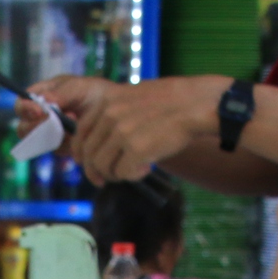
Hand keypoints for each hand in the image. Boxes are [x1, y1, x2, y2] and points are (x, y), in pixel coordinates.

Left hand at [32, 74, 227, 184]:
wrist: (196, 104)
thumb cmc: (171, 103)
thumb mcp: (133, 98)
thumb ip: (114, 115)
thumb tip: (100, 142)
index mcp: (107, 101)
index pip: (81, 132)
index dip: (82, 153)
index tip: (89, 165)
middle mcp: (110, 115)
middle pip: (89, 154)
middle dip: (95, 171)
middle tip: (105, 179)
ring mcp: (122, 132)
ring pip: (102, 167)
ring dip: (115, 175)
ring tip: (132, 170)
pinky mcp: (136, 149)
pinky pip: (122, 173)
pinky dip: (133, 176)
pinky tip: (147, 168)